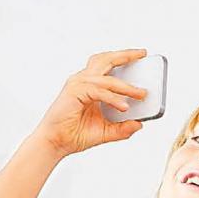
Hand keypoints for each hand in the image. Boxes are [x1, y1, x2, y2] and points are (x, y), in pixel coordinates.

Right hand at [31, 49, 150, 156]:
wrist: (56, 144)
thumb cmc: (75, 134)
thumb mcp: (105, 131)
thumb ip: (122, 128)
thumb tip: (139, 124)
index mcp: (89, 85)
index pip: (107, 65)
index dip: (123, 58)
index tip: (140, 55)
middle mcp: (83, 81)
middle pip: (105, 59)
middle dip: (125, 55)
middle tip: (142, 53)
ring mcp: (78, 84)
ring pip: (107, 78)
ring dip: (125, 86)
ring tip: (140, 94)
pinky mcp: (75, 92)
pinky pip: (99, 91)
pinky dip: (113, 98)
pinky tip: (124, 107)